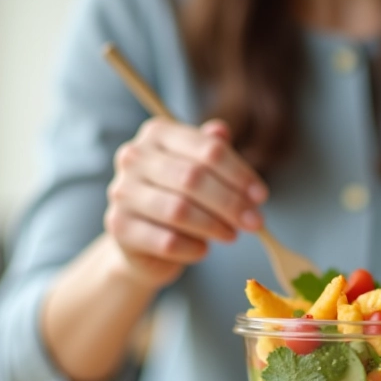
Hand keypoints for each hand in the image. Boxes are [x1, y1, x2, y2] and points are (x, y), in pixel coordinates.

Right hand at [104, 118, 267, 287]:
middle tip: (255, 223)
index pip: (208, 149)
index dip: (240, 174)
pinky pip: (166, 240)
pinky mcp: (119, 227)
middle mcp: (134, 157)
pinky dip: (193, 248)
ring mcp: (122, 191)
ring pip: (179, 210)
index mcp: (158, 134)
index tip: (261, 196)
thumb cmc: (179, 197)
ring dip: (214, 226)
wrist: (144, 241)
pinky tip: (203, 250)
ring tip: (231, 235)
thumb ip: (211, 150)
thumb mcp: (199, 169)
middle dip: (231, 203)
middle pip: (194, 178)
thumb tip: (222, 131)